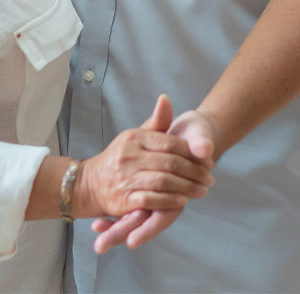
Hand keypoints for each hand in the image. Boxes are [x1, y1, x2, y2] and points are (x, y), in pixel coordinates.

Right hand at [92, 108, 216, 252]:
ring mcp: (125, 178)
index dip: (192, 153)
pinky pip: (152, 199)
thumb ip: (156, 122)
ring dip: (187, 188)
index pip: (169, 143)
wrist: (90, 184)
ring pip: (163, 182)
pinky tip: (182, 200)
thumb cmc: (120, 159)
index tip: (207, 161)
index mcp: (134, 138)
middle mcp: (128, 156)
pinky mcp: (124, 199)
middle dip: (194, 172)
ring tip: (202, 190)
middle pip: (170, 163)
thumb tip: (166, 98)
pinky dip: (170, 200)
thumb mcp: (135, 136)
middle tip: (210, 179)